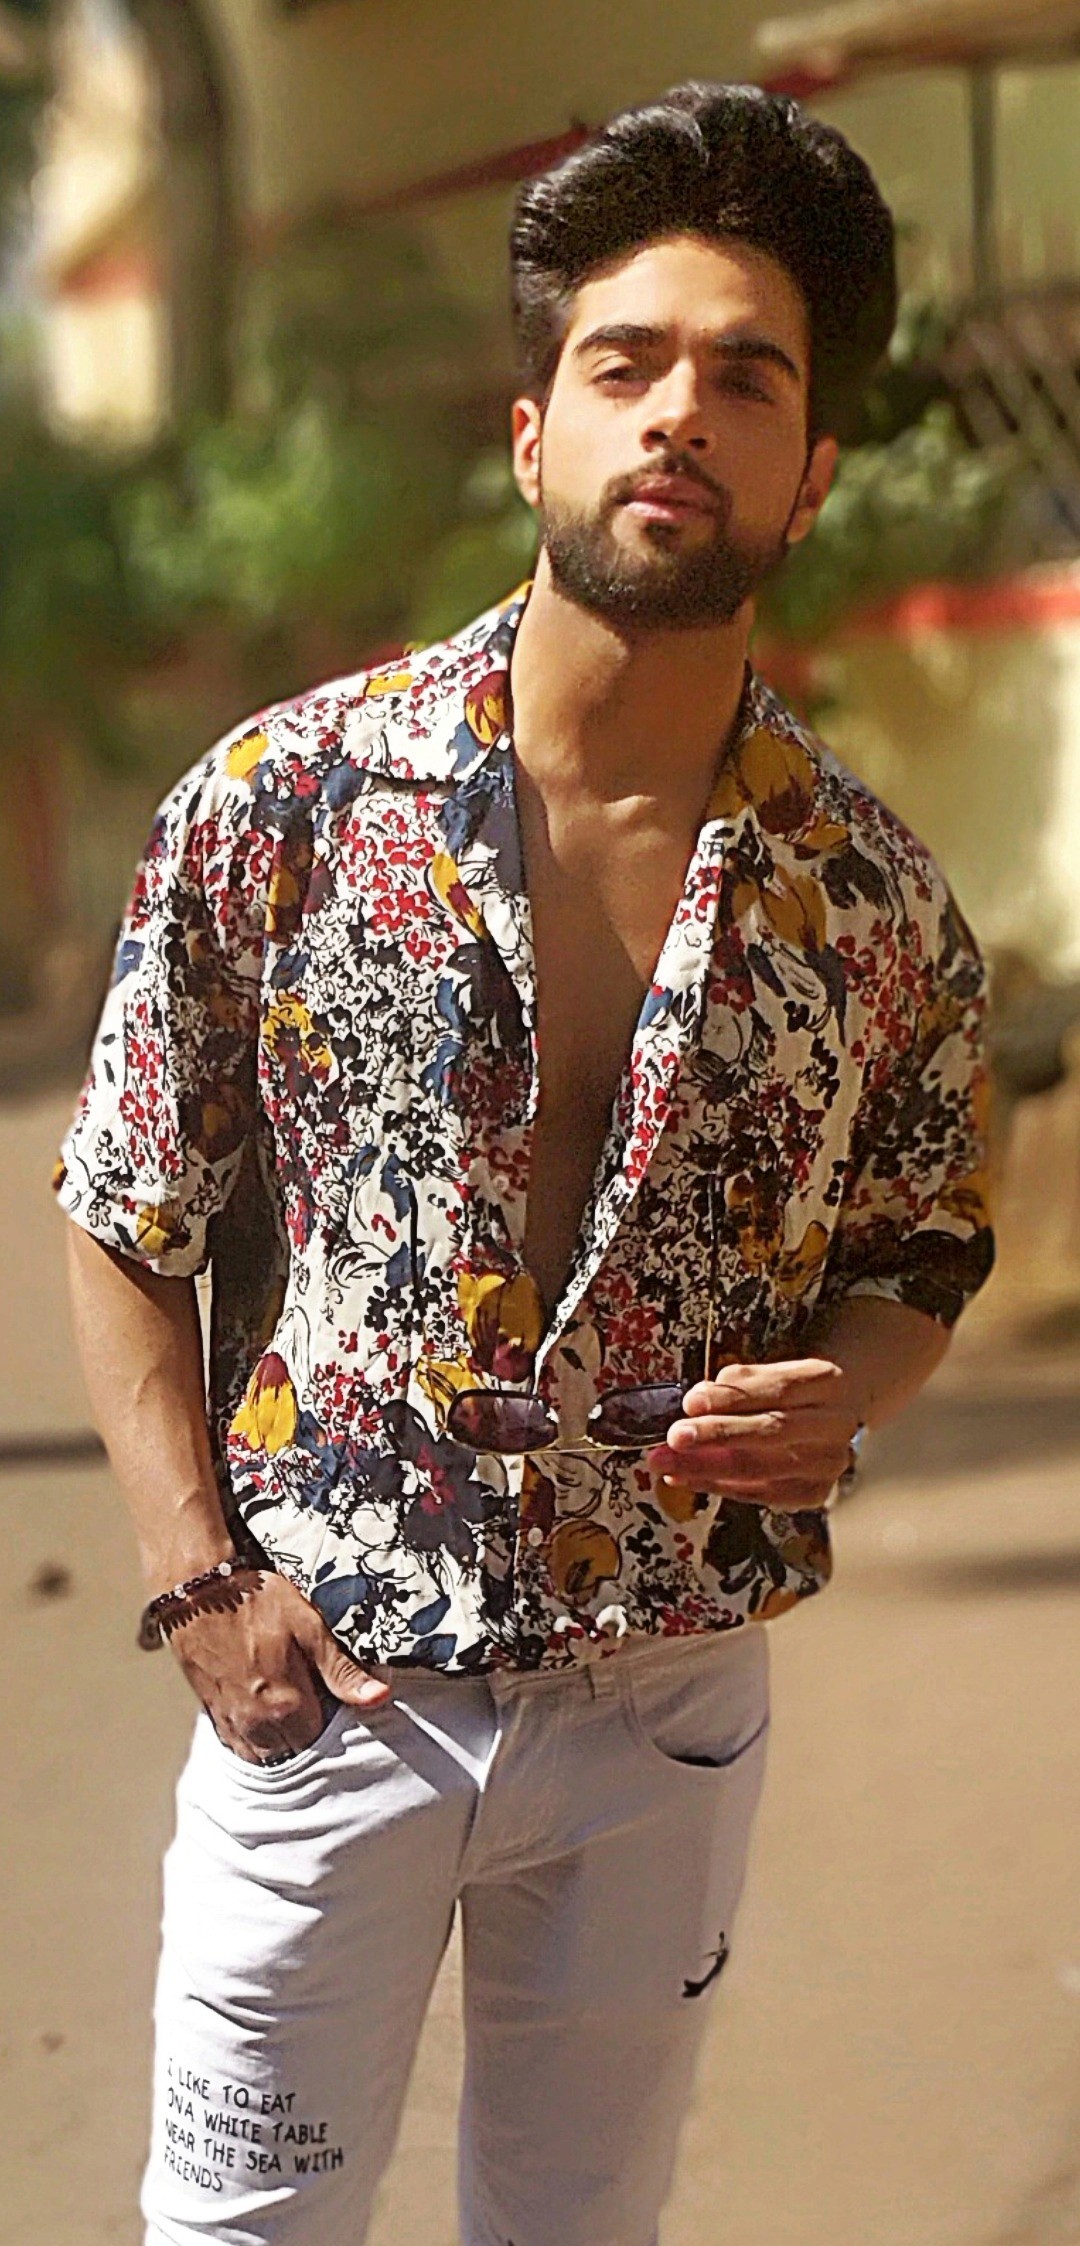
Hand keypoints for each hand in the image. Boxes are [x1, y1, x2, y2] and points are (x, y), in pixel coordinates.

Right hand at [161, 1569, 390, 1761]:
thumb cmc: (256, 1601)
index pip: (324, 1738)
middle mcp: (257, 1723)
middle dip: (309, 1733)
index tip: (333, 1696)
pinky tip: (263, 1718)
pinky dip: (254, 1741)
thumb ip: (342, 1670)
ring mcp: (232, 1721)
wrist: (197, 1591)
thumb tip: (380, 1697)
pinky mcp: (213, 1713)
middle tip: (313, 1698)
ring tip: (290, 1709)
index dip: (334, 1719)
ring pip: (265, 1754)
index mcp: (287, 1705)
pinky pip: (238, 1746)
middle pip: (295, 1750)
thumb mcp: (309, 1628)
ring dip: (282, 1741)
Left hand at [647, 1357, 863, 1511]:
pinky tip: (685, 1476)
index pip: (779, 1389)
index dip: (732, 1397)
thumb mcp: (769, 1370)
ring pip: (762, 1469)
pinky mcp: (813, 1493)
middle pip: (773, 1431)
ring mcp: (827, 1464)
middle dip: (718, 1435)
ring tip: (665, 1462)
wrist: (826, 1414)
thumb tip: (697, 1404)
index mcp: (828, 1382)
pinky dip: (716, 1485)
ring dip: (706, 1468)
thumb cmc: (786, 1388)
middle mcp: (836, 1425)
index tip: (691, 1402)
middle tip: (675, 1437)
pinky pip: (758, 1493)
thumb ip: (738, 1383)